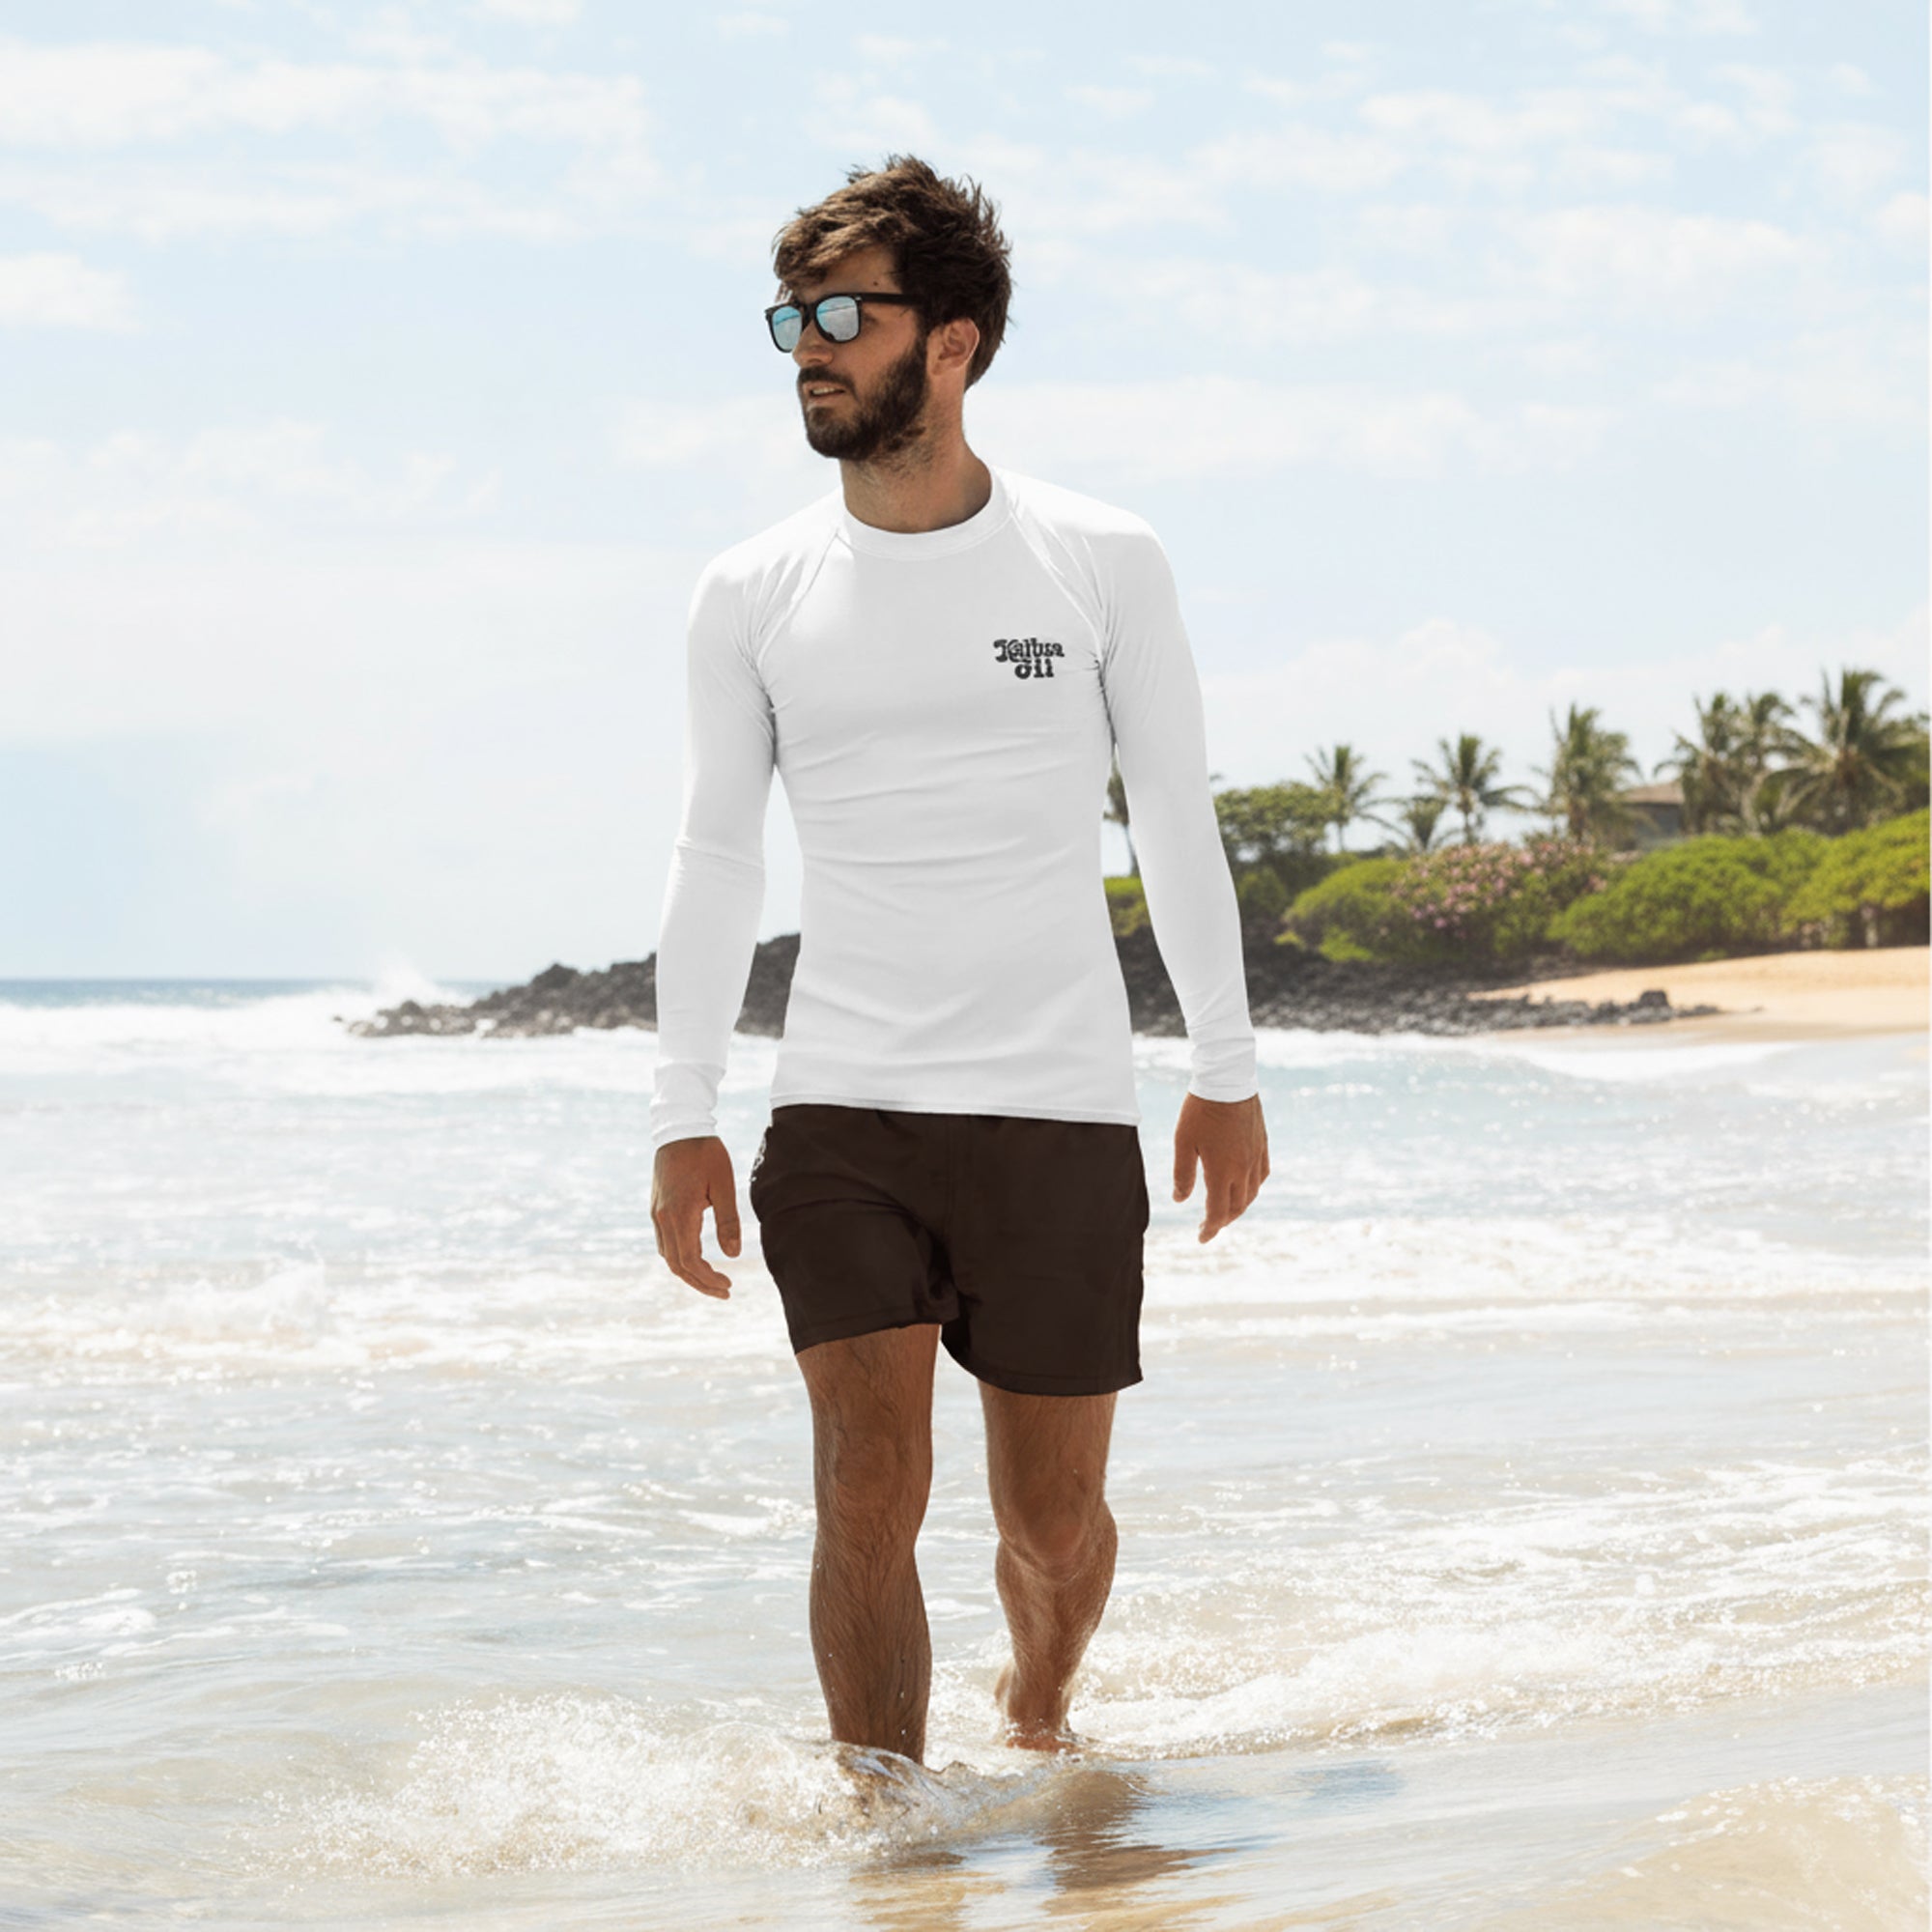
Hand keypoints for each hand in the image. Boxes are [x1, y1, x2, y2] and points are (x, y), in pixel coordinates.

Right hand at [652, 1135, 741, 1298]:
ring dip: (689, 1273)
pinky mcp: (656, 1208)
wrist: (679, 1129)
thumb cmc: (706, 1154)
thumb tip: (733, 1256)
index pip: (690, 1262)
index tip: (729, 1286)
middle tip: (724, 1291)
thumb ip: (728, 1221)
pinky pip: (664, 1243)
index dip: (708, 1280)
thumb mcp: (724, 1185)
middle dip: (700, 1283)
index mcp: (679, 1215)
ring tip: (712, 1280)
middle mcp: (663, 1219)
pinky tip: (696, 1258)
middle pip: (677, 1266)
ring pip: (668, 1256)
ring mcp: (656, 1214)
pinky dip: (679, 1257)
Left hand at [1172, 1091, 1268, 1242]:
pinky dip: (1253, 1188)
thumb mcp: (1183, 1142)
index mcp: (1221, 1172)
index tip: (1201, 1238)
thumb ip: (1182, 1174)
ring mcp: (1255, 1156)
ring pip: (1252, 1193)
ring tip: (1225, 1210)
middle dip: (1222, 1221)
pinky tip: (1246, 1187)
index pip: (1217, 1212)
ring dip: (1238, 1207)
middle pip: (1236, 1207)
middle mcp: (1242, 1169)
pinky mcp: (1262, 1143)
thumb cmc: (1200, 1110)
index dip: (1209, 1229)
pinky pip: (1262, 1175)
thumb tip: (1180, 1200)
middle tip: (1209, 1226)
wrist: (1228, 1080)